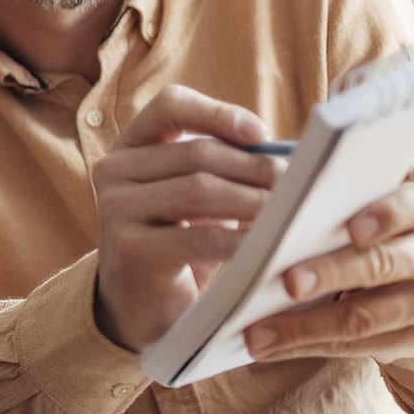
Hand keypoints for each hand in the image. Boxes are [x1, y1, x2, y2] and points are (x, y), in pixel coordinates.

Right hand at [93, 85, 282, 350]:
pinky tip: (269, 247)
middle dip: (256, 168)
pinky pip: (200, 238)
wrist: (138, 306)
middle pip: (197, 153)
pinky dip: (242, 240)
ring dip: (254, 201)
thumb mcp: (189, 197)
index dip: (218, 113)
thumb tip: (289, 153)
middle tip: (299, 185)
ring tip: (290, 214)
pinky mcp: (132, 250)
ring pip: (200, 190)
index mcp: (130, 148)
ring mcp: (116, 210)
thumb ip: (221, 168)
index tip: (261, 134)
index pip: (170, 107)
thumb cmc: (177, 244)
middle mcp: (113, 172)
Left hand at [244, 180, 413, 364]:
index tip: (353, 230)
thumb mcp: (355, 214)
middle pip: (381, 264)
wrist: (407, 278)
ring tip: (260, 334)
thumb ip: (329, 216)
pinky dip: (309, 347)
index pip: (411, 205)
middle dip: (330, 274)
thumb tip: (272, 229)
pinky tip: (274, 347)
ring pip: (366, 317)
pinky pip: (358, 347)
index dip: (384, 216)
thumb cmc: (362, 236)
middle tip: (288, 283)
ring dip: (307, 327)